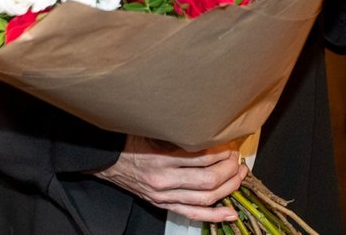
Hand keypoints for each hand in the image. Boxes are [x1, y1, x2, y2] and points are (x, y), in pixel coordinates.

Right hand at [94, 135, 247, 222]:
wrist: (107, 160)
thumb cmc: (128, 142)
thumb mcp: (151, 131)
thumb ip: (176, 133)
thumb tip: (206, 130)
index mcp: (160, 157)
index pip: (200, 157)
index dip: (220, 152)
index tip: (228, 145)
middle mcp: (163, 179)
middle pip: (208, 180)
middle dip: (229, 170)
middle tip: (236, 159)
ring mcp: (164, 196)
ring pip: (205, 198)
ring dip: (228, 188)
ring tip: (238, 177)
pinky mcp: (162, 205)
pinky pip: (193, 214)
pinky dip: (214, 216)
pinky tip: (230, 213)